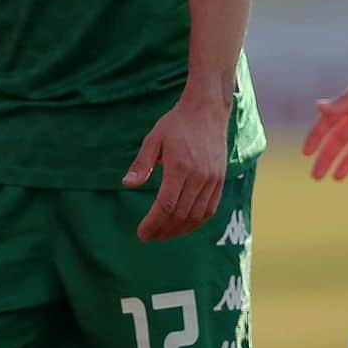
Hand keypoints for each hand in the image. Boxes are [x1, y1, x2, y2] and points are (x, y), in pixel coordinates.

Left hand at [122, 97, 229, 241]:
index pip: (166, 205)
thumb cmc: (176, 124)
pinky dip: (195, 223)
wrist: (207, 111)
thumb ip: (141, 164)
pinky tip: (182, 226)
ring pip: (196, 216)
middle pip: (180, 215)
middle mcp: (199, 176)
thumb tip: (127, 185)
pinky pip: (209, 210)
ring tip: (162, 235)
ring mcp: (212, 180)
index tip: (142, 233)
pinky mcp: (220, 181)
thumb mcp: (153, 139)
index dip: (153, 223)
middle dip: (163, 230)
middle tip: (148, 237)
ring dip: (178, 231)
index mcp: (179, 166)